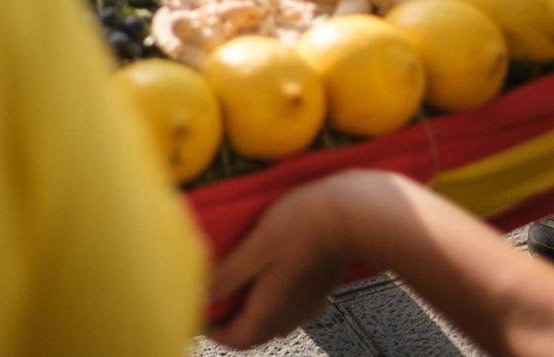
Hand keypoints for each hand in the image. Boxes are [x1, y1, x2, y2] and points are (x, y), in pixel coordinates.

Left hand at [204, 178, 359, 350]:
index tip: (198, 314)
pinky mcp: (320, 287)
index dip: (214, 331)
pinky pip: (290, 304)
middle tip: (212, 296)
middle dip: (230, 320)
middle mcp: (291, 315)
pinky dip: (271, 297)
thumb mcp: (256, 248)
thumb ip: (228, 275)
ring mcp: (308, 302)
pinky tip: (268, 274)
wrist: (354, 214)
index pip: (237, 339)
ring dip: (250, 308)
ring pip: (273, 319)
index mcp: (271, 310)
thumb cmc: (302, 225)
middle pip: (254, 332)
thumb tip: (201, 297)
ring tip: (234, 282)